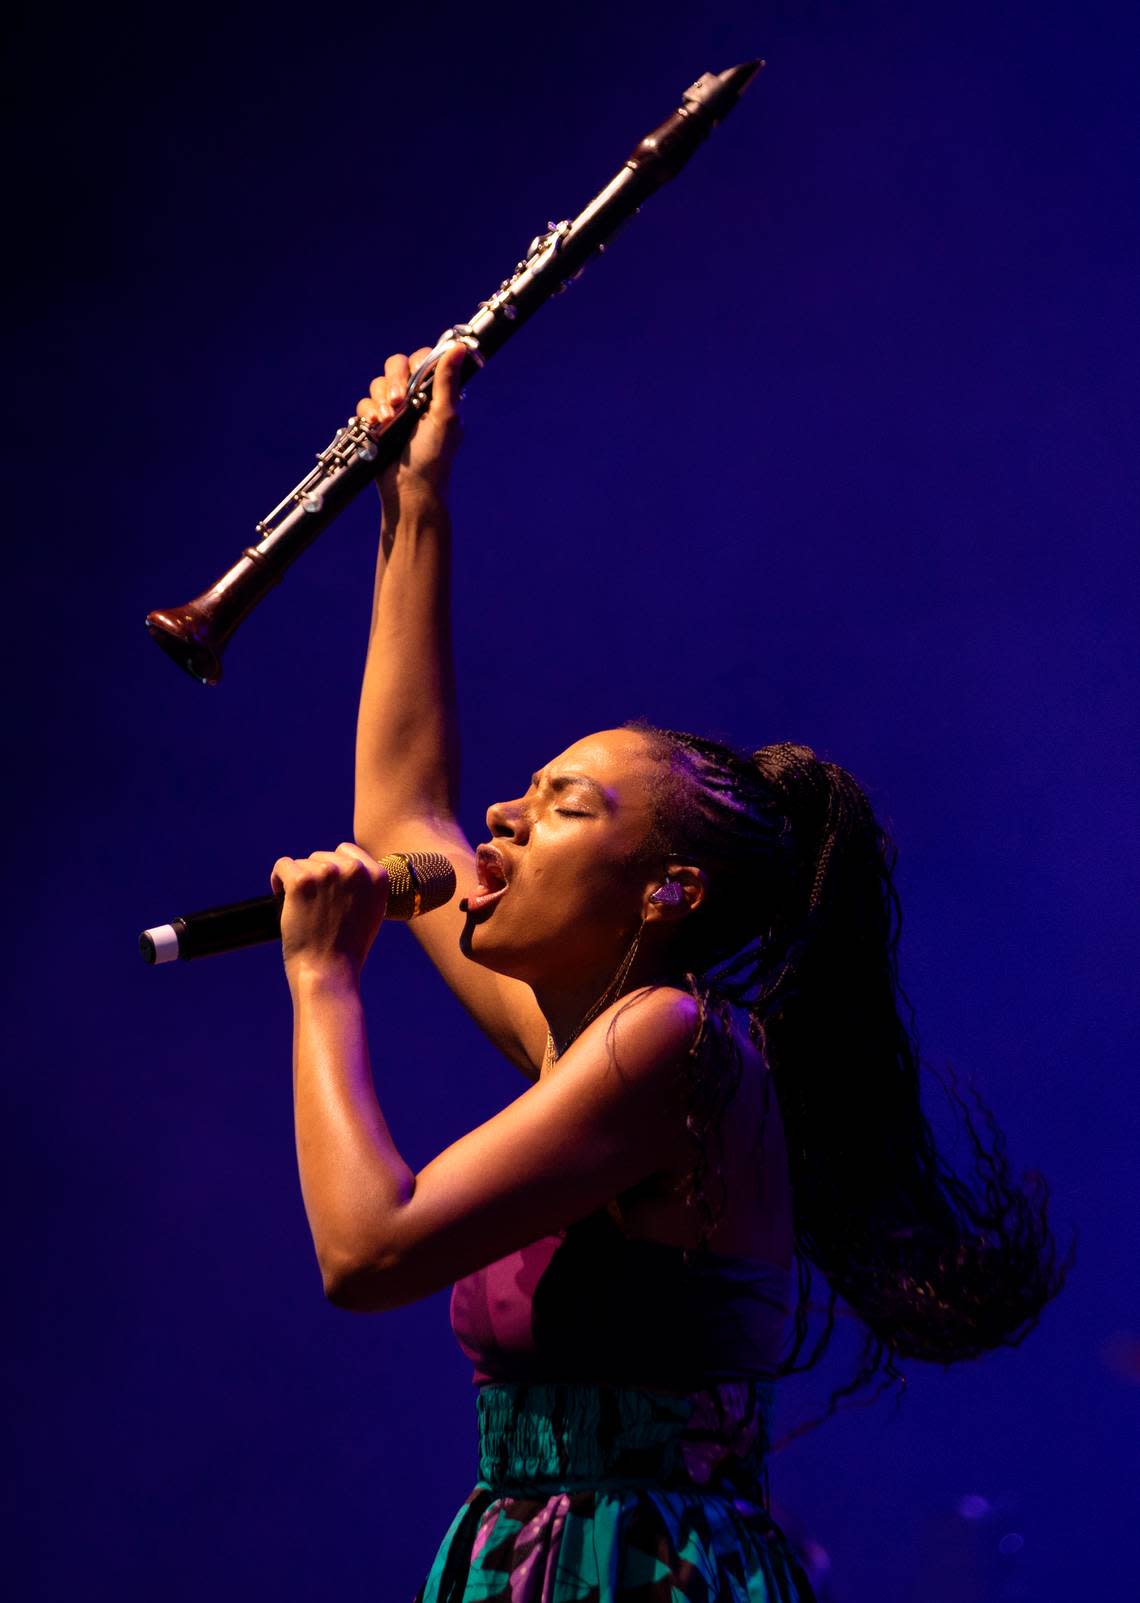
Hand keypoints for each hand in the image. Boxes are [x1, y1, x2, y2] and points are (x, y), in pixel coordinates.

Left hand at [270, 843, 389, 982]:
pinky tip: (281, 895)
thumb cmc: (347, 948)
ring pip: (302, 863)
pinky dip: (278, 879)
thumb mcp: (371, 911)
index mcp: (377, 876)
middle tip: (313, 905)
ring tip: (302, 908)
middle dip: (314, 876)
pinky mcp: (302, 881)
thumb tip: (350, 866)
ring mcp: (328, 874)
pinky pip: (283, 865)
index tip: (325, 889)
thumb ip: (365, 885)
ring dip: (298, 881)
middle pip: (322, 856)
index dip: (332, 868)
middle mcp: (355, 870)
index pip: (347, 851)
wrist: (329, 972)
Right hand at [355, 343, 466, 521]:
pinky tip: (375, 426)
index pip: (423, 360)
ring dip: (380, 399)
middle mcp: (415, 398)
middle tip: (398, 401)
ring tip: (387, 420)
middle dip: (393, 381)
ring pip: (378, 384)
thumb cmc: (433, 457)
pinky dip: (368, 412)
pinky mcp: (376, 423)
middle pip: (396, 366)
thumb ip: (447, 381)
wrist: (410, 490)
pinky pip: (365, 404)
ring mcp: (395, 410)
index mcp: (436, 393)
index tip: (416, 379)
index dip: (417, 364)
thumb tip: (460, 347)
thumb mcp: (445, 416)